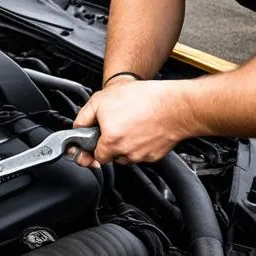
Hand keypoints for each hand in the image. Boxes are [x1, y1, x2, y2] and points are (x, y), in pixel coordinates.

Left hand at [71, 79, 194, 165]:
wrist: (177, 105)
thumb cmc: (145, 99)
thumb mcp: (103, 99)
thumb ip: (84, 116)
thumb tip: (78, 127)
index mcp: (111, 141)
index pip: (95, 155)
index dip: (93, 146)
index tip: (92, 144)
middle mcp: (125, 152)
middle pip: (111, 155)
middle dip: (111, 143)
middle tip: (118, 125)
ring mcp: (141, 155)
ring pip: (127, 155)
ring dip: (126, 143)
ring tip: (133, 123)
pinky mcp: (155, 156)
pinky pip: (142, 152)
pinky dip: (141, 143)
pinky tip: (144, 128)